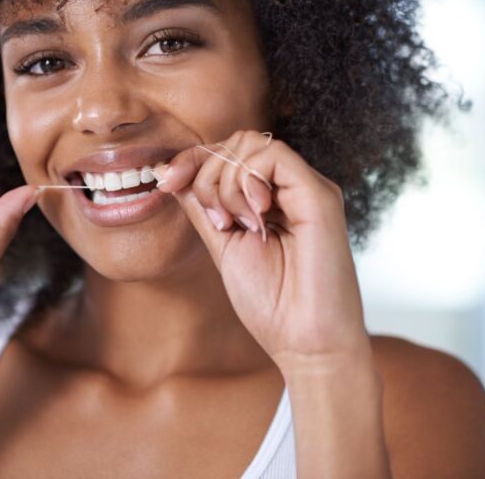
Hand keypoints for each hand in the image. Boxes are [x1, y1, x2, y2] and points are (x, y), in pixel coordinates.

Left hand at [156, 130, 371, 374]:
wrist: (305, 343)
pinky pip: (274, 157)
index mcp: (274, 197)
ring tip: (236, 225)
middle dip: (207, 172)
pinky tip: (253, 217)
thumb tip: (174, 174)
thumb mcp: (223, 245)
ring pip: (252, 143)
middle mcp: (294, 187)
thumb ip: (204, 208)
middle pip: (239, 141)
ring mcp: (309, 189)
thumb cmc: (273, 305)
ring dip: (225, 182)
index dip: (193, 159)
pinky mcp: (320, 196)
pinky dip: (248, 181)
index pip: (231, 152)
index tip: (165, 182)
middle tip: (216, 221)